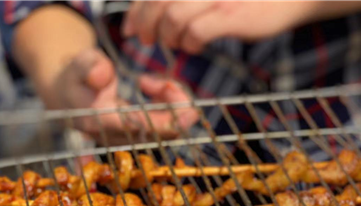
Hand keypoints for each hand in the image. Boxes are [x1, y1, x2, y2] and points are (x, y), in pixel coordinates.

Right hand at [49, 48, 198, 142]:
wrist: (69, 95)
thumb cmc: (76, 77)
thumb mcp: (79, 63)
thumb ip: (89, 67)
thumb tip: (101, 77)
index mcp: (101, 122)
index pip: (139, 128)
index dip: (166, 120)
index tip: (184, 106)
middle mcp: (117, 137)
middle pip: (160, 133)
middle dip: (175, 107)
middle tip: (169, 83)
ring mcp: (129, 140)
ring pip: (167, 131)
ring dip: (173, 104)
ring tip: (162, 82)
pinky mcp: (139, 136)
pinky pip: (165, 128)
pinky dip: (170, 107)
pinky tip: (159, 88)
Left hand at [122, 1, 307, 52]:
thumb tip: (150, 15)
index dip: (135, 11)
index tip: (130, 28)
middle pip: (156, 3)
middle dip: (146, 26)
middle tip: (149, 40)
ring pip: (172, 17)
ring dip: (169, 36)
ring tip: (178, 43)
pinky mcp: (231, 13)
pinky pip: (196, 32)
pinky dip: (190, 43)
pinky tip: (196, 46)